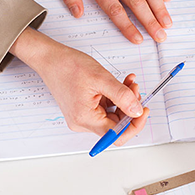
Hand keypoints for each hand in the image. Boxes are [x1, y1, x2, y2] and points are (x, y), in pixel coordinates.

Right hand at [10, 27, 148, 143]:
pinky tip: (120, 84)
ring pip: (112, 115)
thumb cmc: (68, 67)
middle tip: (136, 89)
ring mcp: (82, 117)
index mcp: (85, 118)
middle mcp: (82, 122)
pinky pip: (106, 108)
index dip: (134, 124)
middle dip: (130, 108)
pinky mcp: (84, 109)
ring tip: (128, 83)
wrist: (51, 59)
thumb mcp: (101, 79)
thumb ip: (122, 97)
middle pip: (115, 125)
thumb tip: (137, 111)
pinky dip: (115, 97)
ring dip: (124, 100)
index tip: (143, 111)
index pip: (115, 135)